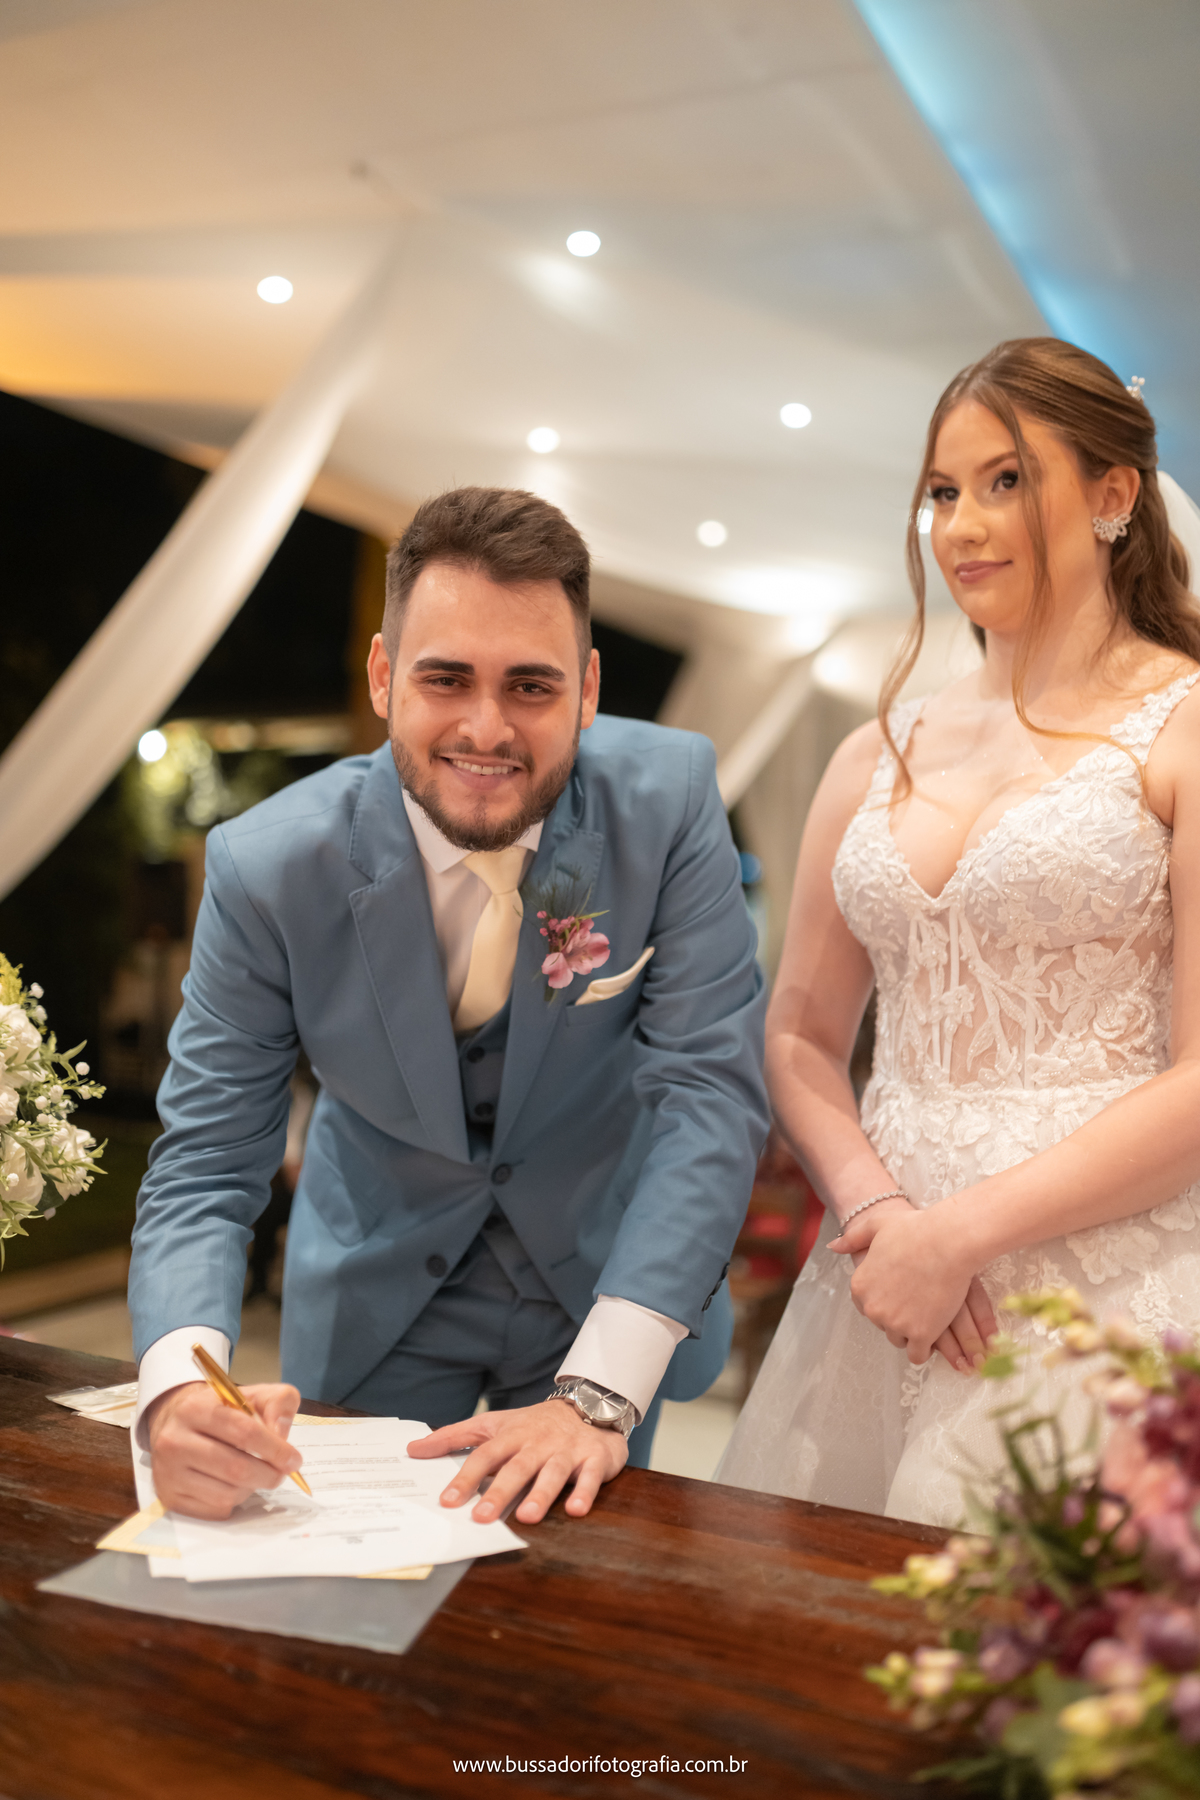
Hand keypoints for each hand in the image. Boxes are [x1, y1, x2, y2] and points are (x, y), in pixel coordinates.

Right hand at [146, 1380, 302, 1518]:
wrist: (176, 1423)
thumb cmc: (222, 1409)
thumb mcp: (252, 1394)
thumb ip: (278, 1403)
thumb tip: (282, 1434)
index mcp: (196, 1408)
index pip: (244, 1432)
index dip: (275, 1449)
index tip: (294, 1460)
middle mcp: (174, 1441)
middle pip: (235, 1468)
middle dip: (268, 1474)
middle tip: (282, 1473)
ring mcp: (168, 1472)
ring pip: (226, 1493)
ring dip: (251, 1488)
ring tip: (255, 1474)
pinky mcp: (168, 1497)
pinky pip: (214, 1509)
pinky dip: (233, 1501)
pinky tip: (233, 1484)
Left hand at [408, 1399, 628, 1524]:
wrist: (589, 1406)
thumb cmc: (533, 1424)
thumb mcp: (493, 1424)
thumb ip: (455, 1437)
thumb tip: (414, 1450)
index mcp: (511, 1436)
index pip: (484, 1456)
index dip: (466, 1478)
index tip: (448, 1501)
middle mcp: (537, 1443)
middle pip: (517, 1467)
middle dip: (500, 1491)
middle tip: (482, 1517)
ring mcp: (567, 1450)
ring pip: (553, 1472)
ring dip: (541, 1494)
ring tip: (527, 1516)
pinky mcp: (594, 1458)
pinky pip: (591, 1476)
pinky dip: (584, 1492)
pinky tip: (575, 1510)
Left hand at [830, 1201, 994, 1367]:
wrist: (948, 1243)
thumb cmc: (916, 1230)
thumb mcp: (877, 1226)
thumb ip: (853, 1239)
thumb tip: (833, 1247)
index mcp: (860, 1286)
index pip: (866, 1306)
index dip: (885, 1299)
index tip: (901, 1292)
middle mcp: (873, 1308)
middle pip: (882, 1324)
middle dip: (898, 1316)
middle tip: (918, 1300)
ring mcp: (896, 1324)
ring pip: (899, 1340)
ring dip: (911, 1332)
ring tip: (928, 1315)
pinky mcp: (921, 1334)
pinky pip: (917, 1355)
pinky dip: (925, 1348)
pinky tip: (934, 1333)